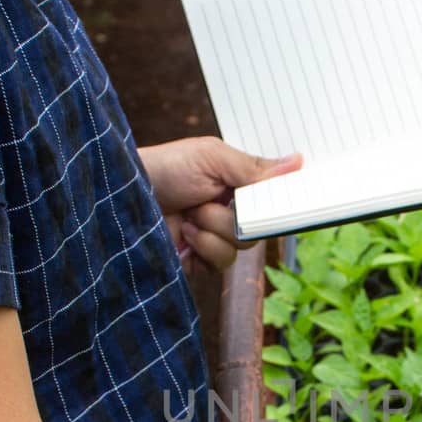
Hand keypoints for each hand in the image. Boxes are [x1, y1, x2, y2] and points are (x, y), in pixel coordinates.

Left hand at [137, 137, 301, 271]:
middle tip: (213, 199)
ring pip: (244, 246)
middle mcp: (230, 211)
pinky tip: (185, 232)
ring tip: (191, 214)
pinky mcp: (200, 262)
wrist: (122, 194)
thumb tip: (298, 163)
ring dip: (217, 228)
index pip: (273, 198)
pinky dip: (205, 246)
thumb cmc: (165, 168)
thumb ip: (255, 167)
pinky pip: (223, 263)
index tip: (281, 199)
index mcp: (237, 184)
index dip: (279, 201)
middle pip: (263, 226)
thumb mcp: (212, 158)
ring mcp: (215, 238)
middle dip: (238, 214)